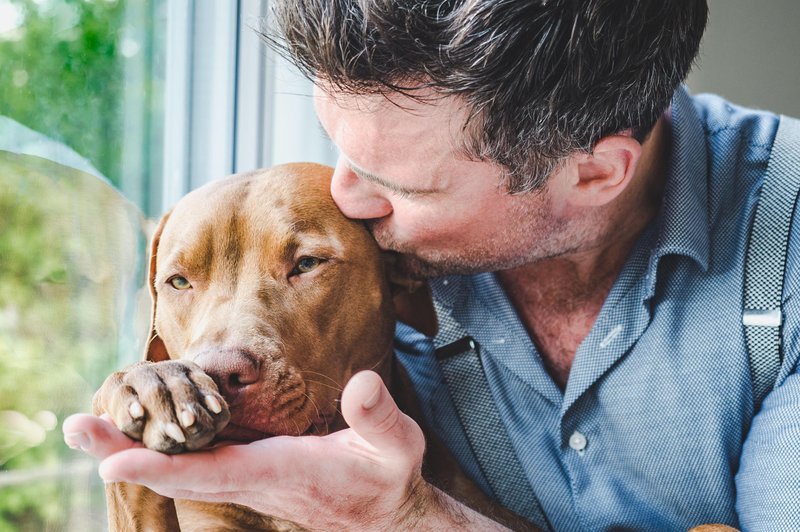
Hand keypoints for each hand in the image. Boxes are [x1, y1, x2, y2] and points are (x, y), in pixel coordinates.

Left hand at [64, 371, 503, 529]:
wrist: (383, 514)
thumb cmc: (387, 475)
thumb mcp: (396, 444)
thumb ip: (379, 416)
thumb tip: (362, 384)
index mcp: (280, 471)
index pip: (212, 470)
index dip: (161, 466)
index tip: (112, 462)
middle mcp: (252, 478)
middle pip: (178, 469)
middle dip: (124, 450)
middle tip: (73, 427)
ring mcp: (246, 477)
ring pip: (179, 464)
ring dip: (131, 447)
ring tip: (87, 425)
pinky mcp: (248, 469)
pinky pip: (194, 459)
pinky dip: (159, 446)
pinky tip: (139, 426)